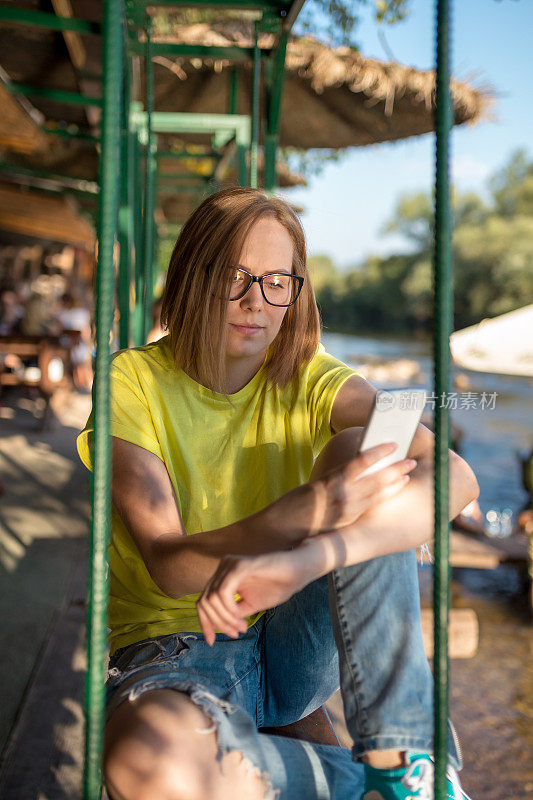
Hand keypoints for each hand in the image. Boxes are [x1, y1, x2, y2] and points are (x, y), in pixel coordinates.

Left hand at [197, 549, 312, 645]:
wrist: (300, 571)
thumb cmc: (278, 585)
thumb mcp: (251, 604)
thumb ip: (234, 612)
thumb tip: (218, 626)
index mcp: (224, 576)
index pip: (203, 601)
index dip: (204, 623)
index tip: (211, 641)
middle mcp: (223, 567)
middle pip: (204, 601)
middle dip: (217, 624)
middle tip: (236, 634)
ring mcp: (230, 564)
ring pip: (211, 599)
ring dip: (225, 619)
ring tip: (242, 627)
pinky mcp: (240, 565)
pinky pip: (223, 592)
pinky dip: (229, 610)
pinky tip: (242, 619)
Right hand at [306, 442, 417, 533]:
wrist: (283, 528)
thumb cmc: (297, 502)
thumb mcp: (317, 484)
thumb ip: (339, 477)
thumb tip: (364, 466)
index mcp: (332, 480)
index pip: (362, 461)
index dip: (380, 451)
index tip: (394, 444)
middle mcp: (342, 496)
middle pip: (376, 479)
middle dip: (396, 469)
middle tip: (411, 461)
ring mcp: (347, 511)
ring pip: (378, 495)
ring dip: (395, 484)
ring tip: (407, 476)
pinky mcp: (348, 522)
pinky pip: (370, 507)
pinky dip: (383, 497)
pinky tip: (392, 492)